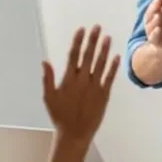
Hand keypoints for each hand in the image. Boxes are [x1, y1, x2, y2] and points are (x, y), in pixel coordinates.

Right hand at [43, 25, 120, 142]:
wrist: (75, 134)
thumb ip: (47, 79)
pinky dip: (113, 67)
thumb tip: (44, 61)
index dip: (78, 41)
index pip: (73, 56)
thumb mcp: (49, 98)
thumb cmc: (60, 116)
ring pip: (100, 64)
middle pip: (88, 56)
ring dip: (104, 50)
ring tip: (107, 37)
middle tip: (97, 27)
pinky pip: (109, 78)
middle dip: (92, 40)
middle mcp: (82, 81)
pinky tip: (116, 56)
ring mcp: (94, 87)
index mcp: (68, 80)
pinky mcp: (104, 95)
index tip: (81, 29)